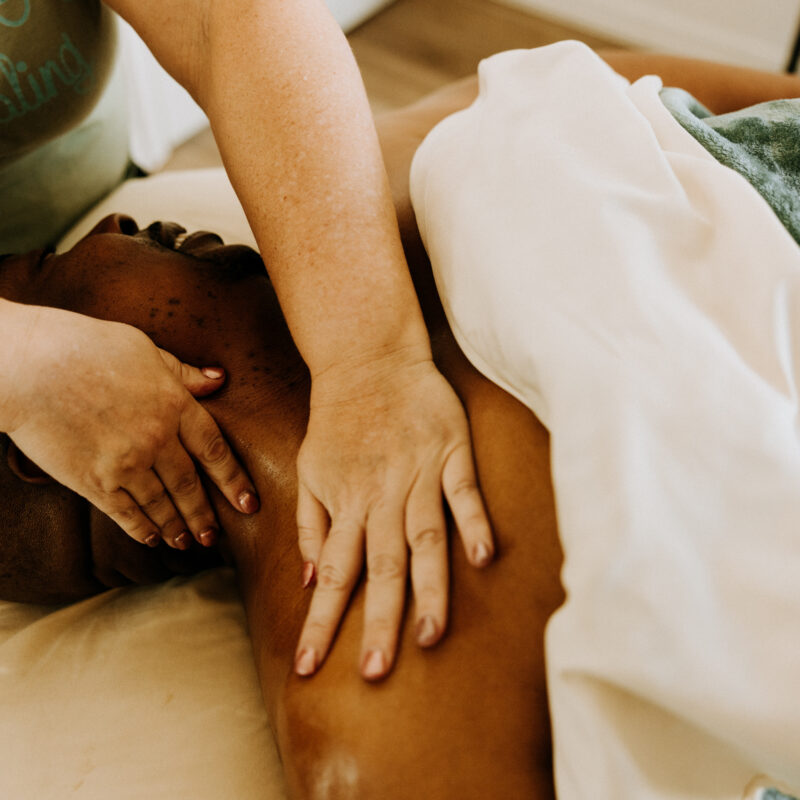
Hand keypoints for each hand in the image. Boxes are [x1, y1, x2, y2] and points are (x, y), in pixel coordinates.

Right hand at [3, 303, 258, 548]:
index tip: (248, 502)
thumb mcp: (144, 349)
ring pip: (160, 504)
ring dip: (176, 526)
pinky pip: (124, 512)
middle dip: (205, 514)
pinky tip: (151, 538)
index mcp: (174, 404)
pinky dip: (140, 528)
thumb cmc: (85, 346)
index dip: (234, 480)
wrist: (27, 365)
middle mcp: (156, 439)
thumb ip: (182, 373)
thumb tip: (218, 381)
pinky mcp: (92, 480)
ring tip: (188, 542)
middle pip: (190, 485)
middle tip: (215, 535)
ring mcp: (124, 463)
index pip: (214, 450)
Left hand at [293, 356, 492, 680]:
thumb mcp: (309, 469)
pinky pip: (463, 491)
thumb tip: (312, 577)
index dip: (319, 622)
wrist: (369, 359)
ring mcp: (418, 473)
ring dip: (428, 587)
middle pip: (380, 567)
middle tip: (374, 671)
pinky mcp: (450, 452)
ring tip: (430, 635)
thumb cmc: (337, 420)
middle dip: (376, 621)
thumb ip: (311, 524)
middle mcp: (381, 496)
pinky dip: (474, 522)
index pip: (332, 574)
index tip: (308, 668)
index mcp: (345, 503)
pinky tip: (483, 559)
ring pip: (423, 539)